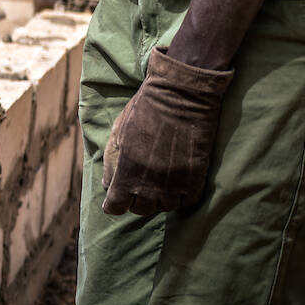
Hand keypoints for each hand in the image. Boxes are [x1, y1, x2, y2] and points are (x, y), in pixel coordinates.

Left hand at [102, 47, 233, 215]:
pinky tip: (175, 183)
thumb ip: (111, 163)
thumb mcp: (118, 133)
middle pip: (140, 209)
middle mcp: (150, 182)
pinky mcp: (196, 178)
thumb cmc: (144, 110)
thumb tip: (108, 186)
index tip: (116, 198)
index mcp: (127, 170)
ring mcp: (175, 183)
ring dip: (158, 198)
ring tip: (158, 182)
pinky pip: (186, 202)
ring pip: (164, 207)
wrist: (181, 95)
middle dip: (135, 200)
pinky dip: (179, 196)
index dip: (114, 203)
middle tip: (138, 185)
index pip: (116, 207)